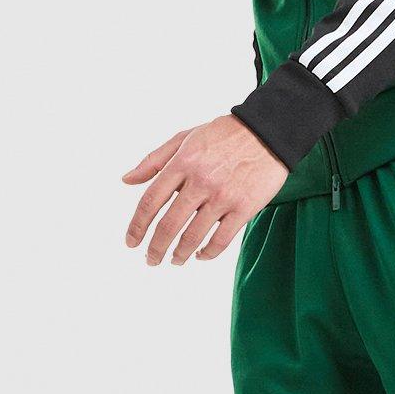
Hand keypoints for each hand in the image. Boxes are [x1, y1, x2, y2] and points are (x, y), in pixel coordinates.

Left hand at [122, 114, 288, 264]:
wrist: (268, 133)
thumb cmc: (223, 135)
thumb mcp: (184, 138)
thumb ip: (154, 160)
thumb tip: (127, 180)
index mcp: (182, 162)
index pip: (151, 201)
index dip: (137, 226)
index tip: (131, 242)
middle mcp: (200, 181)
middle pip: (169, 224)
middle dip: (155, 248)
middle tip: (151, 260)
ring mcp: (223, 196)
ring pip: (193, 236)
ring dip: (179, 254)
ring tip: (175, 260)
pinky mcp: (245, 207)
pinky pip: (221, 240)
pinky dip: (208, 253)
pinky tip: (201, 255)